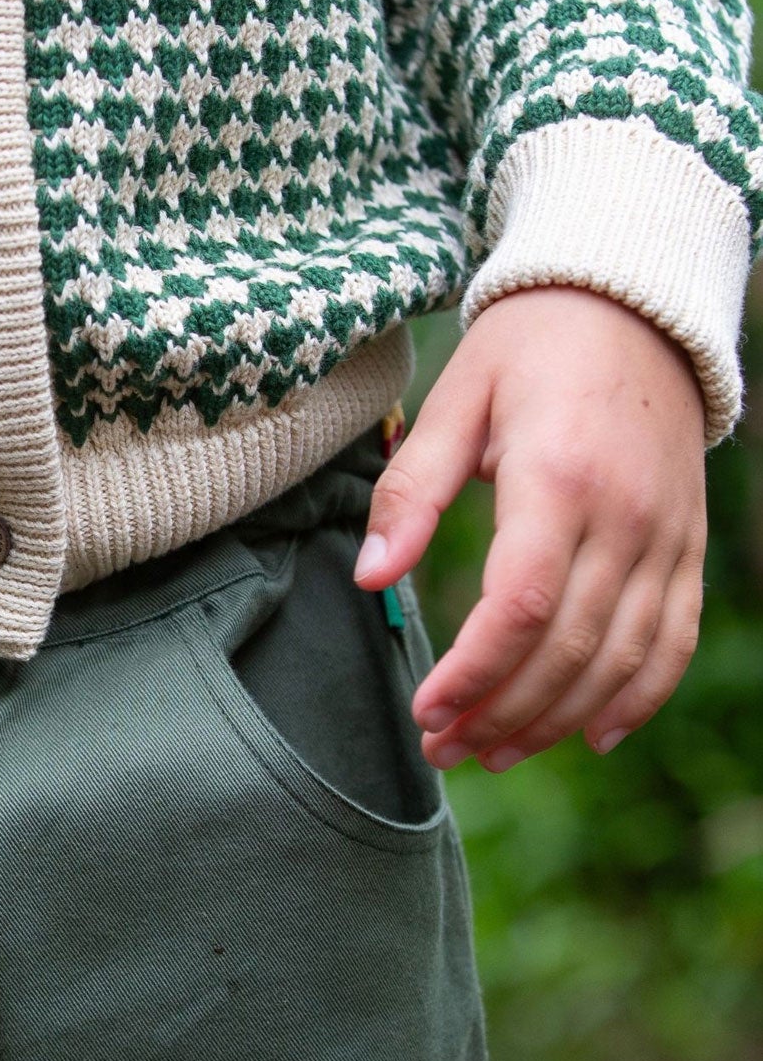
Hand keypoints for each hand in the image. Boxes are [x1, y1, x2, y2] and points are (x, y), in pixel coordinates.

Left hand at [353, 286, 707, 771]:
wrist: (632, 309)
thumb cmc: (527, 353)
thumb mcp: (454, 403)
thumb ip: (410, 494)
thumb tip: (371, 579)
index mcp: (559, 478)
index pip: (523, 605)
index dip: (474, 672)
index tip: (426, 710)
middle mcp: (626, 517)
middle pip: (570, 648)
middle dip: (501, 713)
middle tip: (442, 747)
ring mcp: (668, 537)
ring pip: (622, 659)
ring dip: (556, 720)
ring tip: (492, 752)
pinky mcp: (688, 547)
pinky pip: (673, 640)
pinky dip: (637, 698)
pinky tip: (589, 735)